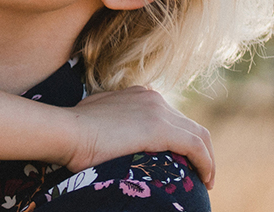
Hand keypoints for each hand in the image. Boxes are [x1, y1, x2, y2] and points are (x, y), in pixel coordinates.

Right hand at [65, 86, 214, 186]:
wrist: (66, 131)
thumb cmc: (71, 132)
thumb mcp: (93, 119)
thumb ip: (108, 121)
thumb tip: (107, 136)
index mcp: (138, 94)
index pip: (171, 116)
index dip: (181, 138)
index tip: (181, 159)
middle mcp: (152, 97)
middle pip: (189, 125)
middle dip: (200, 150)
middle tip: (199, 173)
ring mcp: (158, 110)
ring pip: (199, 135)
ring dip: (207, 159)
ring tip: (205, 180)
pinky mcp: (161, 128)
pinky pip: (196, 147)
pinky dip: (206, 163)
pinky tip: (205, 180)